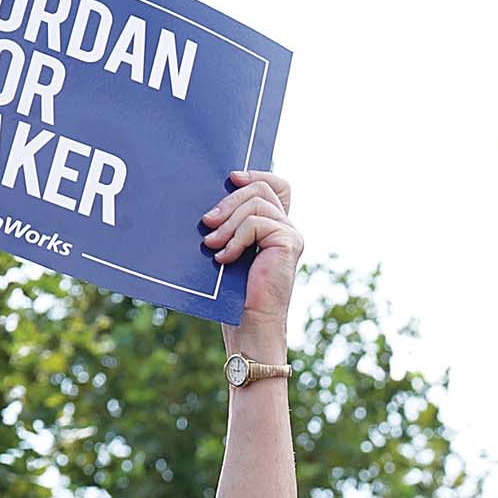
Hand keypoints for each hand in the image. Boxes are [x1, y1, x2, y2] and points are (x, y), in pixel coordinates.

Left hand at [205, 170, 300, 361]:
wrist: (251, 323)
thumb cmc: (235, 293)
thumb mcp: (230, 249)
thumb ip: (231, 224)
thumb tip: (210, 204)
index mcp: (275, 227)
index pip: (276, 185)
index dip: (256, 174)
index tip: (231, 178)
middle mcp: (287, 228)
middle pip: (260, 189)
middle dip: (229, 201)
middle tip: (206, 222)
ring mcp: (290, 234)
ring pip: (256, 203)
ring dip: (228, 222)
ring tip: (211, 245)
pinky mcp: (289, 242)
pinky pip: (256, 223)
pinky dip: (235, 239)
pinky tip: (224, 259)